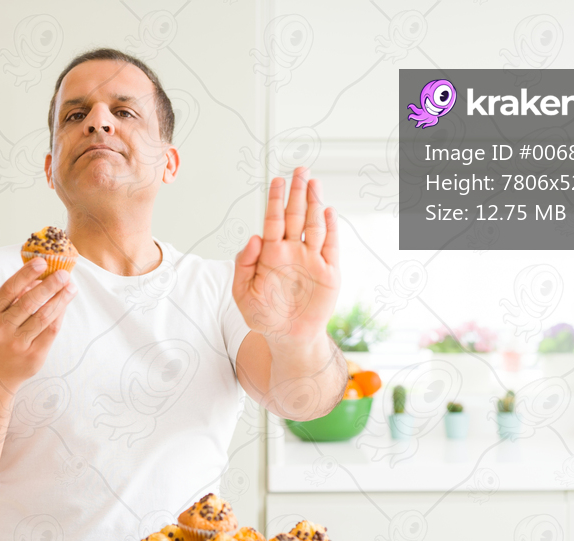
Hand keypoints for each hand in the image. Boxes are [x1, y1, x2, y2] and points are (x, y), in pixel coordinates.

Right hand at [0, 258, 76, 390]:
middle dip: (49, 286)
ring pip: (44, 317)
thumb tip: (40, 278)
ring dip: (60, 299)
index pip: (9, 289)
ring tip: (71, 287)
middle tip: (64, 274)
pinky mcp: (33, 356)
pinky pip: (51, 331)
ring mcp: (17, 344)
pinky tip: (65, 304)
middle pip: (29, 303)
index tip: (42, 261)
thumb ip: (14, 298)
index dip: (26, 274)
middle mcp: (1, 329)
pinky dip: (59, 315)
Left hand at [233, 166, 340, 344]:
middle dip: (297, 193)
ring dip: (314, 203)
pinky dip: (330, 228)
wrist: (288, 337)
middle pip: (296, 216)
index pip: (274, 220)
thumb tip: (253, 237)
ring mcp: (311, 259)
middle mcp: (292, 251)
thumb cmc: (264, 316)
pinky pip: (330, 246)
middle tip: (300, 170)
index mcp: (271, 254)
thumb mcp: (243, 293)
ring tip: (314, 183)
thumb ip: (243, 264)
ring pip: (314, 225)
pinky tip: (327, 211)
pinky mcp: (329, 272)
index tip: (277, 180)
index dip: (275, 200)